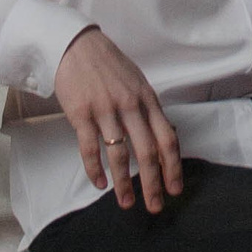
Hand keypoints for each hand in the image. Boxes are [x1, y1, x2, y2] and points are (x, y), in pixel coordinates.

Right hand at [54, 28, 183, 210]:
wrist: (76, 45)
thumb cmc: (109, 65)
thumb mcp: (137, 83)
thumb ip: (149, 109)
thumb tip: (163, 136)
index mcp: (148, 99)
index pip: (167, 139)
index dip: (173, 166)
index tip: (175, 188)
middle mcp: (130, 106)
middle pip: (147, 152)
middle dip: (153, 183)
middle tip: (155, 206)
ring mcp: (106, 110)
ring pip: (119, 154)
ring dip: (124, 183)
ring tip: (126, 202)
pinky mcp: (82, 113)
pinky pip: (90, 148)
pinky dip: (95, 169)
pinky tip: (100, 183)